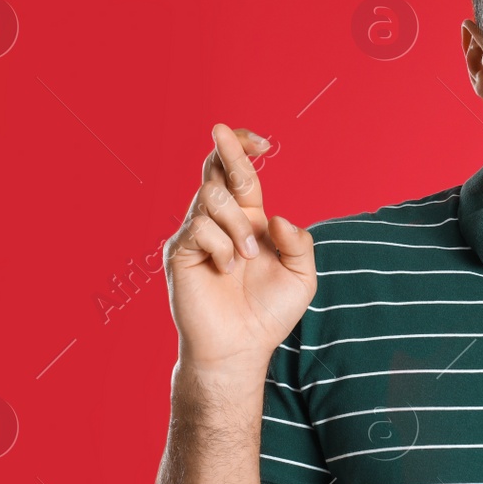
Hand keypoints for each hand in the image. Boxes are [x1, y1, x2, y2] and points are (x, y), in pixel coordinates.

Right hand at [163, 123, 315, 377]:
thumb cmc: (269, 315)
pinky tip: (226, 269)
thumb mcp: (301, 277)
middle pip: (216, 171)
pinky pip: (200, 228)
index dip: (245, 151)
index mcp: (247, 221)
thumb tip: (279, 218)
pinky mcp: (180, 252)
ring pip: (212, 198)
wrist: (241, 348)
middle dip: (229, 150)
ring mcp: (196, 236)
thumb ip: (299, 243)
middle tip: (232, 135)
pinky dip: (222, 246)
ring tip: (247, 258)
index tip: (264, 142)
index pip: (240, 174)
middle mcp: (219, 223)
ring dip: (237, 224)